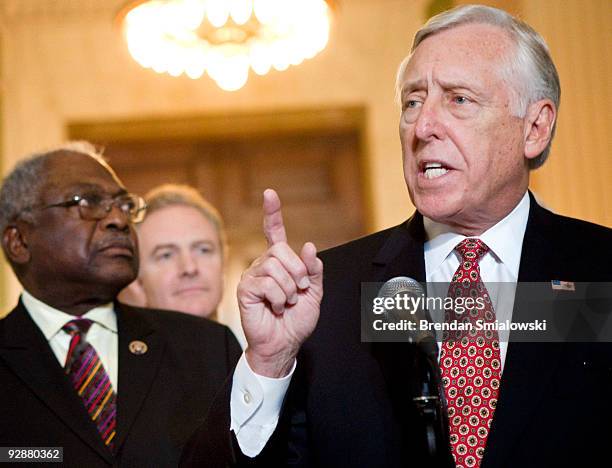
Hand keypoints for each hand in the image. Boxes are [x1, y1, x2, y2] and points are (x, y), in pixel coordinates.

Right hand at [238, 189, 322, 377]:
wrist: (285, 343)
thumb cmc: (297, 320)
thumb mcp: (314, 293)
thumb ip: (313, 270)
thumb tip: (308, 246)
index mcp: (280, 262)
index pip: (274, 232)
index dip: (272, 212)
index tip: (269, 194)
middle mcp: (263, 264)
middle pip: (280, 250)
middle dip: (297, 271)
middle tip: (298, 291)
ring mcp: (252, 276)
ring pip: (274, 266)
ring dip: (288, 288)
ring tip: (285, 302)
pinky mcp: (245, 289)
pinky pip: (266, 283)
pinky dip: (277, 298)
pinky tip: (274, 307)